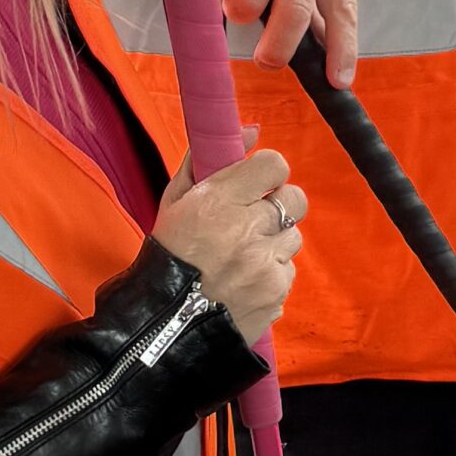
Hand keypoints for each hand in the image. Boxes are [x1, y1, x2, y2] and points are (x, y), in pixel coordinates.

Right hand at [152, 141, 303, 347]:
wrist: (160, 327)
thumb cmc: (166, 257)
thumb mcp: (175, 201)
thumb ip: (208, 158)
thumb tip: (252, 129)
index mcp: (221, 201)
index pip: (275, 165)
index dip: (266, 174)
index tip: (254, 185)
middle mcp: (249, 230)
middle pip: (294, 199)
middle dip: (276, 207)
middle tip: (251, 221)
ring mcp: (266, 265)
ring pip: (292, 238)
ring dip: (273, 244)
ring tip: (240, 258)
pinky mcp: (276, 294)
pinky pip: (287, 272)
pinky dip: (270, 275)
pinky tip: (243, 283)